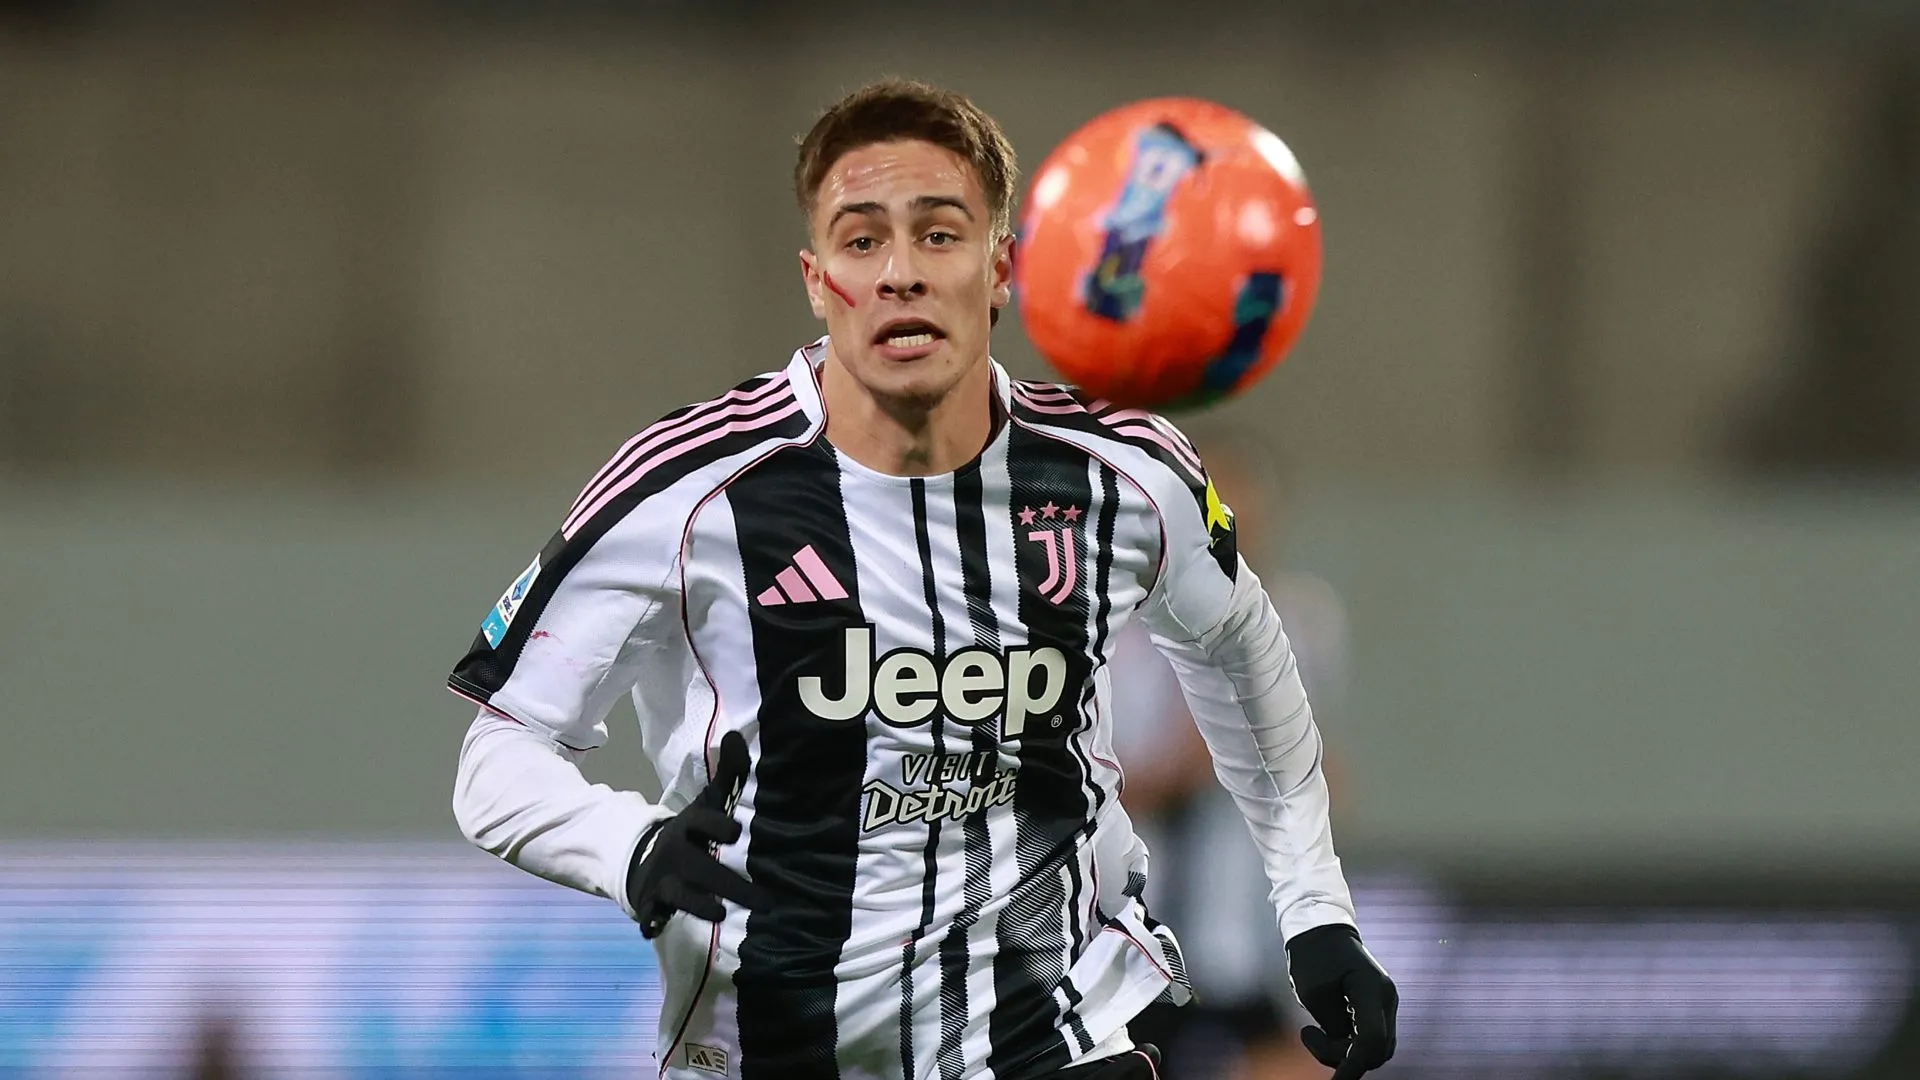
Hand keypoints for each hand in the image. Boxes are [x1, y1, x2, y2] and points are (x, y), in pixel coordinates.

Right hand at [626, 730, 759, 938]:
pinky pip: (650, 913)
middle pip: (701, 867)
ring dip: (698, 904)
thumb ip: (727, 774)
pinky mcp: (652, 901)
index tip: (735, 832)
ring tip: (719, 913)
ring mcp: (663, 878)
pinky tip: (654, 930)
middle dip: (730, 884)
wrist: (647, 855)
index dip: (716, 826)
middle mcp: (676, 853)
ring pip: (679, 894)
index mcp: (690, 826)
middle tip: (765, 901)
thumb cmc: (691, 832)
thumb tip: (735, 734)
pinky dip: (651, 921)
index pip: (701, 823)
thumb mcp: (707, 803)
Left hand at [1286, 923, 1397, 1078]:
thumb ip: (1334, 1027)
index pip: (1371, 1041)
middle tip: (1310, 1036)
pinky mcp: (1378, 1005)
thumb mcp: (1315, 994)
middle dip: (1345, 1057)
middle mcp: (1386, 998)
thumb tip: (1346, 1053)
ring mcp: (1385, 1002)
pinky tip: (1324, 1030)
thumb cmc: (1313, 956)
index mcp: (1371, 990)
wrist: (1321, 928)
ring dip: (1346, 1050)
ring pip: (1375, 1046)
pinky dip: (1350, 1042)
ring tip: (1312, 1031)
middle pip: (1377, 1050)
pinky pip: (1370, 1036)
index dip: (1352, 1067)